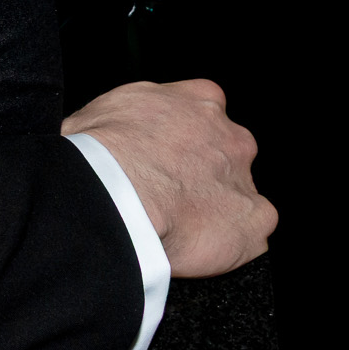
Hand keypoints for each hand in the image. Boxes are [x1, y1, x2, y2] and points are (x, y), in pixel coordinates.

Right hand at [61, 78, 276, 278]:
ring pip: (239, 194)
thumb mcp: (94, 119)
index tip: (164, 158)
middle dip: (202, 174)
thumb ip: (119, 121)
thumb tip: (98, 137)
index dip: (183, 139)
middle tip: (168, 197)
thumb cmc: (96, 156)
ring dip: (215, 209)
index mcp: (197, 100)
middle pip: (226, 153)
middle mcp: (229, 135)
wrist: (111, 195)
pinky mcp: (254, 221)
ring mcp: (245, 178)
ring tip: (178, 228)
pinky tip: (201, 249)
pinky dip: (232, 244)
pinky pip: (253, 234)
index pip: (203, 114)